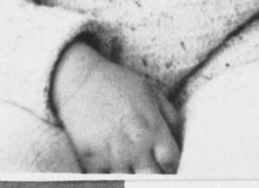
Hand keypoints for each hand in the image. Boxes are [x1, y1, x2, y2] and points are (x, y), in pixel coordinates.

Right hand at [52, 41, 179, 173]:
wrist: (80, 81)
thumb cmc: (118, 84)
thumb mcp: (151, 92)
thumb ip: (169, 116)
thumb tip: (179, 138)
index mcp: (153, 128)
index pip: (171, 161)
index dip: (171, 165)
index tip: (166, 164)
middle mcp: (135, 145)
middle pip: (154, 178)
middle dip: (155, 176)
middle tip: (151, 171)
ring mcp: (112, 155)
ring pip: (129, 183)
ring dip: (133, 179)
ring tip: (133, 170)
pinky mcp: (91, 161)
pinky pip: (105, 182)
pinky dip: (111, 179)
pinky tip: (113, 171)